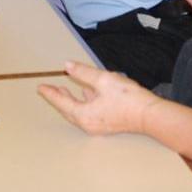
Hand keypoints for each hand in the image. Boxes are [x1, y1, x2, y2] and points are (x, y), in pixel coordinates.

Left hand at [37, 62, 158, 135]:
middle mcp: (88, 123)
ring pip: (78, 111)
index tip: (41, 87)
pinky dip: (84, 102)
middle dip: (58, 98)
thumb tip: (68, 66)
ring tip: (64, 90)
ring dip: (71, 100)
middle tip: (49, 89)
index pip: (61, 102)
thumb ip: (83, 73)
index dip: (50, 93)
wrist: (149, 115)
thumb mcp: (102, 80)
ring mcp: (98, 125)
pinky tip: (87, 93)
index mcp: (83, 114)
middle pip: (67, 109)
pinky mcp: (107, 123)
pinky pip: (89, 112)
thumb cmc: (127, 98)